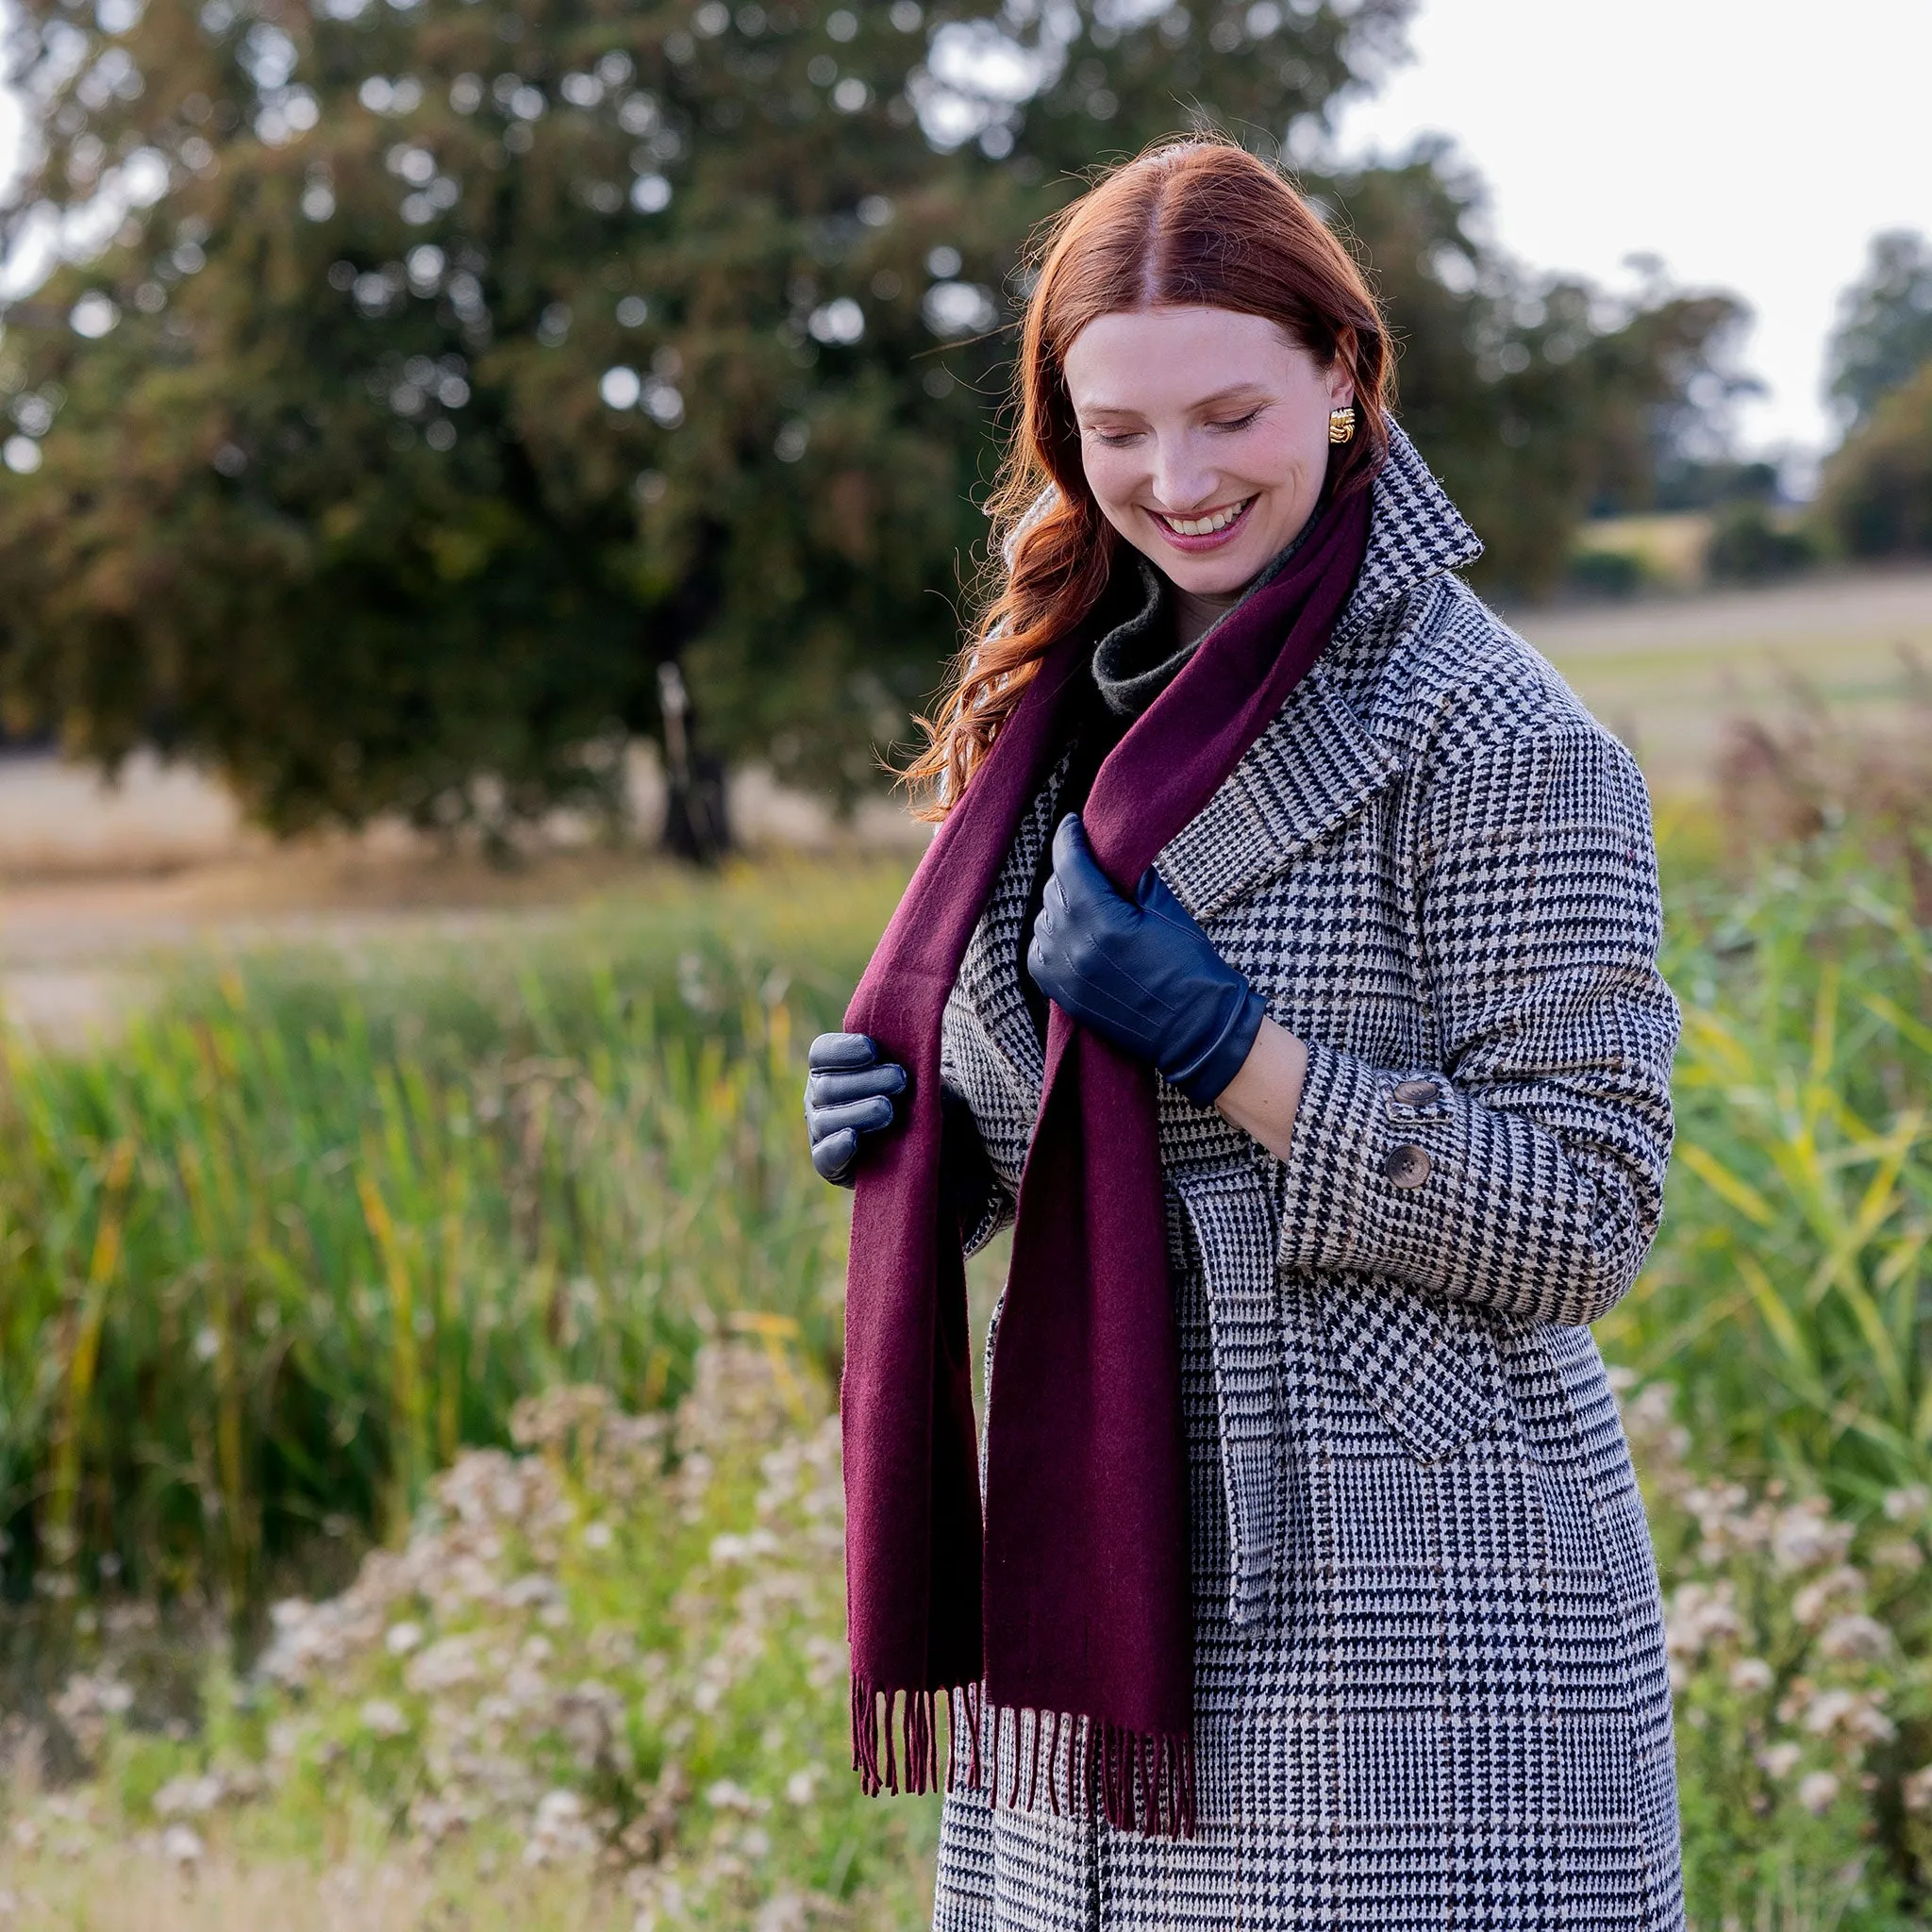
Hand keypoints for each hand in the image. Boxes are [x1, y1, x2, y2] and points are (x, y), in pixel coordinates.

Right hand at [805, 1033, 906, 1184]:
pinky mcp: (830, 1164)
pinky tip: (853, 1138)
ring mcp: (820, 1131)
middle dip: (865, 1081)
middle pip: (827, 1085)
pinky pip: (824, 1156)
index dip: (844, 1050)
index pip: (822, 1053)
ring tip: (889, 1110)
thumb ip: (903, 1054)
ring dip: (859, 1112)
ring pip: (826, 1119)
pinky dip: (837, 1147)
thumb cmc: (916, 1096)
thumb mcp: (913, 1071)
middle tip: (900, 1080)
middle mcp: (818, 1097)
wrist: (927, 1141)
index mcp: (830, 1068)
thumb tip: (911, 1033)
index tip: (875, 1050)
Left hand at [1026, 813, 1267, 1105]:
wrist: (1195, 1031)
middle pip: (1055, 891)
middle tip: (1087, 862)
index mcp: (1103, 922)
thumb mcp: (1167, 912)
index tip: (1072, 824)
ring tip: (1084, 899)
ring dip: (1060, 904)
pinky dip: (1050, 937)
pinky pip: (1039, 953)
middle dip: (1069, 871)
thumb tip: (1113, 853)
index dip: (1069, 838)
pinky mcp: (1063, 996)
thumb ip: (1134, 880)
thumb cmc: (1191, 969)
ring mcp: (1065, 975)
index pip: (1070, 865)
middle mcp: (1075, 948)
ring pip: (1044, 921)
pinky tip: (1071, 931)